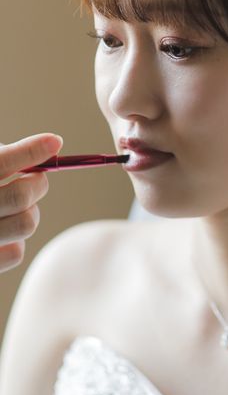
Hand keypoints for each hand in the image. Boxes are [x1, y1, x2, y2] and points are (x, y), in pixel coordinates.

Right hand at [0, 134, 62, 273]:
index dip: (30, 150)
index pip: (0, 163)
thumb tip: (51, 145)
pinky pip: (16, 253)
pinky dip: (15, 241)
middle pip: (20, 196)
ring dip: (31, 212)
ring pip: (26, 224)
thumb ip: (3, 158)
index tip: (54, 141)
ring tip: (18, 206)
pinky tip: (1, 230)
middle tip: (37, 178)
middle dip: (38, 183)